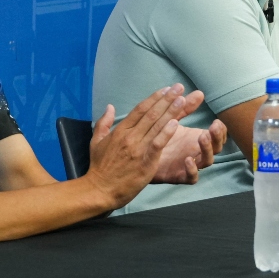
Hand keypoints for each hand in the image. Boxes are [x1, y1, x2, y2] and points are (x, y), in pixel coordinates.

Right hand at [85, 85, 187, 208]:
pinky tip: (176, 123)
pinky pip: (157, 144)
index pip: (140, 109)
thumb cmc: (99, 167)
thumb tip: (110, 107)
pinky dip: (166, 133)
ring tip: (182, 100)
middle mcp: (130, 137)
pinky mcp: (145, 162)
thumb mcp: (96, 142)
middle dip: (166, 99)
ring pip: (156, 126)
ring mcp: (138, 149)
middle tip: (179, 87)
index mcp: (120, 131)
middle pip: (151, 114)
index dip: (154, 98)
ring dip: (171, 111)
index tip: (166, 89)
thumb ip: (104, 123)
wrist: (99, 190)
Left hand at [151, 90, 228, 183]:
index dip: (221, 131)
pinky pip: (192, 177)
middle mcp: (198, 152)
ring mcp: (190, 165)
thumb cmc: (161, 138)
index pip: (218, 137)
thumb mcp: (172, 120)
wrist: (141, 159)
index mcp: (199, 140)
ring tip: (202, 136)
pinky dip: (192, 170)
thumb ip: (185, 108)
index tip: (217, 122)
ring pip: (207, 161)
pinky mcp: (179, 176)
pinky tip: (188, 159)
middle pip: (216, 148)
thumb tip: (200, 92)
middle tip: (213, 127)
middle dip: (217, 137)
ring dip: (207, 149)